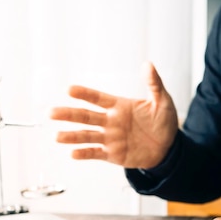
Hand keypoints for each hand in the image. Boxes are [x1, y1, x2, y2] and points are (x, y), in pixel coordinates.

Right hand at [49, 63, 178, 168]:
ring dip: (72, 136)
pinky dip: (85, 153)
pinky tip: (73, 153)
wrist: (169, 147)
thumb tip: (148, 65)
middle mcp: (110, 121)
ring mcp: (110, 138)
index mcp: (119, 106)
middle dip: (68, 114)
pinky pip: (96, 153)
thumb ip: (154, 84)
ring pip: (87, 135)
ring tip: (57, 136)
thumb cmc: (164, 122)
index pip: (98, 98)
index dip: (84, 94)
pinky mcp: (113, 154)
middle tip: (51, 113)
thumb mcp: (162, 101)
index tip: (70, 90)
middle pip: (85, 117)